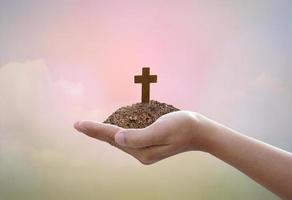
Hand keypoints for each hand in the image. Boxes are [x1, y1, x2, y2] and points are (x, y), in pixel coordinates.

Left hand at [74, 111, 214, 164]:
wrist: (200, 131)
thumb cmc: (183, 126)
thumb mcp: (162, 129)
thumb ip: (139, 136)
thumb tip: (117, 138)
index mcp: (143, 151)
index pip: (113, 138)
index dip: (95, 130)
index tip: (78, 124)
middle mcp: (142, 153)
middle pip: (114, 141)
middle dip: (96, 132)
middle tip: (79, 124)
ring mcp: (146, 150)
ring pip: (120, 140)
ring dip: (105, 133)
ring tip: (90, 127)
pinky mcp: (149, 144)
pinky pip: (128, 137)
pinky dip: (117, 131)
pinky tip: (113, 128)